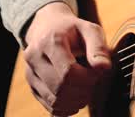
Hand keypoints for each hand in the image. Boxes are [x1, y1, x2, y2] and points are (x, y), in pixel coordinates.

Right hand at [23, 1, 112, 115]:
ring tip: (86, 89)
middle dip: (83, 91)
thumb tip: (103, 68)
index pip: (68, 73)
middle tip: (93, 82)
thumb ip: (98, 47)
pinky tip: (77, 97)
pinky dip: (67, 107)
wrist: (48, 27)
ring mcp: (30, 73)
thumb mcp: (89, 30)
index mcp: (50, 42)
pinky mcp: (32, 86)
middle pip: (60, 88)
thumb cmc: (72, 30)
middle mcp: (34, 58)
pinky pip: (50, 106)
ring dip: (76, 101)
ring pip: (55, 101)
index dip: (87, 79)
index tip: (97, 73)